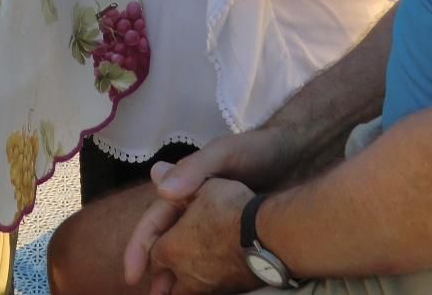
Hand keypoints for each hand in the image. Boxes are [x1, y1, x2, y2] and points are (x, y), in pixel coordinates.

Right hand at [123, 129, 297, 286]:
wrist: (298, 156)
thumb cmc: (257, 151)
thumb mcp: (224, 153)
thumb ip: (193, 169)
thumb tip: (158, 187)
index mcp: (185, 188)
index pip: (155, 220)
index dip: (140, 246)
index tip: (133, 273)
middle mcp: (195, 207)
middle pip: (168, 242)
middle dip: (156, 270)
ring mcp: (216, 223)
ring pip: (189, 255)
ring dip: (178, 278)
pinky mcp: (237, 235)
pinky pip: (213, 258)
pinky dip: (204, 276)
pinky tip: (203, 292)